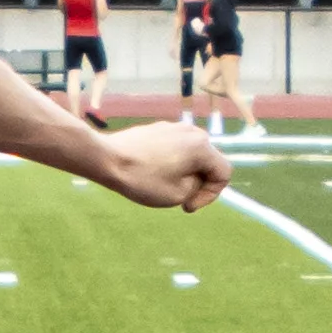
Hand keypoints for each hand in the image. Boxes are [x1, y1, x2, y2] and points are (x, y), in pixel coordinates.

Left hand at [90, 121, 226, 210]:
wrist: (107, 158)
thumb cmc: (142, 179)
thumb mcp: (177, 195)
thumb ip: (197, 186)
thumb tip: (195, 177)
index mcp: (202, 146)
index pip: (224, 172)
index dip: (212, 194)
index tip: (188, 206)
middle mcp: (192, 131)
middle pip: (208, 162)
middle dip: (198, 183)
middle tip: (180, 199)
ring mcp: (173, 127)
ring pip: (191, 155)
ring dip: (185, 173)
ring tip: (165, 187)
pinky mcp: (157, 128)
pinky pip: (175, 148)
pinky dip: (171, 163)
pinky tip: (152, 174)